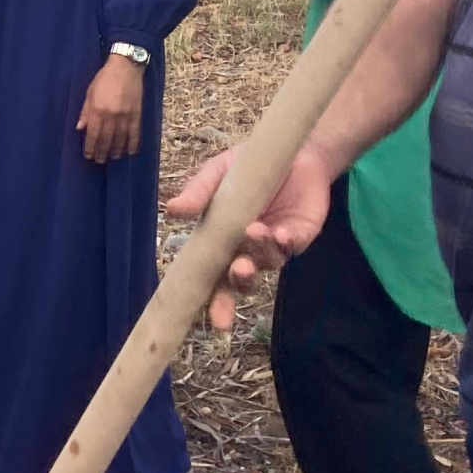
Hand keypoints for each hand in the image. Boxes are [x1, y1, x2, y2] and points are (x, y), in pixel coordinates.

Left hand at [76, 53, 143, 163]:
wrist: (126, 67)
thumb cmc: (104, 78)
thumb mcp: (90, 93)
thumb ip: (85, 112)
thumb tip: (79, 128)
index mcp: (98, 110)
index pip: (93, 134)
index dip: (91, 147)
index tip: (89, 156)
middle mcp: (111, 116)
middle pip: (106, 139)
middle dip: (102, 152)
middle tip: (100, 161)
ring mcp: (126, 116)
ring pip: (120, 139)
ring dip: (116, 151)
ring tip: (113, 158)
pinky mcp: (137, 114)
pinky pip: (135, 133)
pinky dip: (133, 144)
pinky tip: (130, 152)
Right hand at [166, 144, 333, 329]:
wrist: (291, 152)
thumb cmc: (249, 166)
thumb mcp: (217, 174)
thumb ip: (199, 193)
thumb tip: (172, 210)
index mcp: (222, 241)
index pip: (215, 277)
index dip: (214, 300)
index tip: (214, 321)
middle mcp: (248, 250)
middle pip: (241, 282)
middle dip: (238, 283)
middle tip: (238, 270)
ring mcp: (274, 247)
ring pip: (266, 263)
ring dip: (259, 252)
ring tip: (254, 230)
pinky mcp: (300, 236)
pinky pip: (291, 248)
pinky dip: (284, 243)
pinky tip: (279, 232)